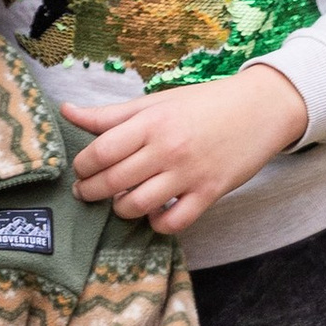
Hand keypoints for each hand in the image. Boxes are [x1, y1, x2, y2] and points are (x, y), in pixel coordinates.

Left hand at [63, 59, 307, 236]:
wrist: (259, 108)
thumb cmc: (203, 104)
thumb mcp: (156, 102)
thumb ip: (110, 114)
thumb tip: (66, 111)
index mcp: (151, 121)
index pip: (101, 151)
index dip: (82, 166)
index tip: (80, 170)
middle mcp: (167, 148)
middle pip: (114, 180)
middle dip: (91, 191)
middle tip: (85, 192)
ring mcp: (189, 173)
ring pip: (138, 205)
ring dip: (120, 209)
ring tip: (118, 202)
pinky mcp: (210, 193)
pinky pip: (173, 222)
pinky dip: (156, 223)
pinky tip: (153, 213)